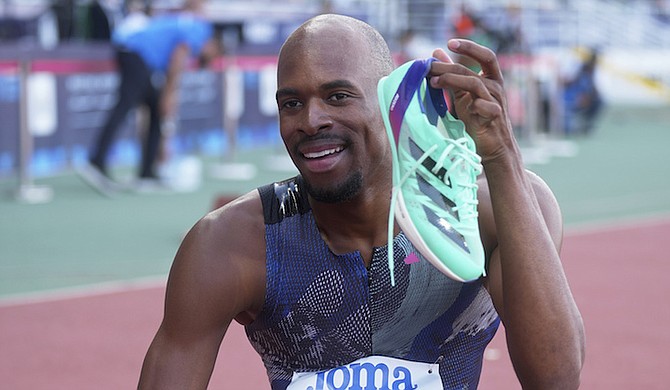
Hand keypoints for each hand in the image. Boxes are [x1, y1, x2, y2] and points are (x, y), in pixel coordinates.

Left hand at [429, 40, 515, 163]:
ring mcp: (497, 101)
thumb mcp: (463, 93)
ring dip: (451, 81)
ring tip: (433, 82)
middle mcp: (496, 87)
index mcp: (491, 79)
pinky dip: (471, 104)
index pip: (486, 56)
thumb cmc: (477, 118)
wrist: (493, 146)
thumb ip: (452, 74)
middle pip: (471, 70)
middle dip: (447, 67)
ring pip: (474, 84)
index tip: (450, 43)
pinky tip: (460, 107)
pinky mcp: (495, 116)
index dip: (470, 47)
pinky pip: (483, 105)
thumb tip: (437, 52)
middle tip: (428, 66)